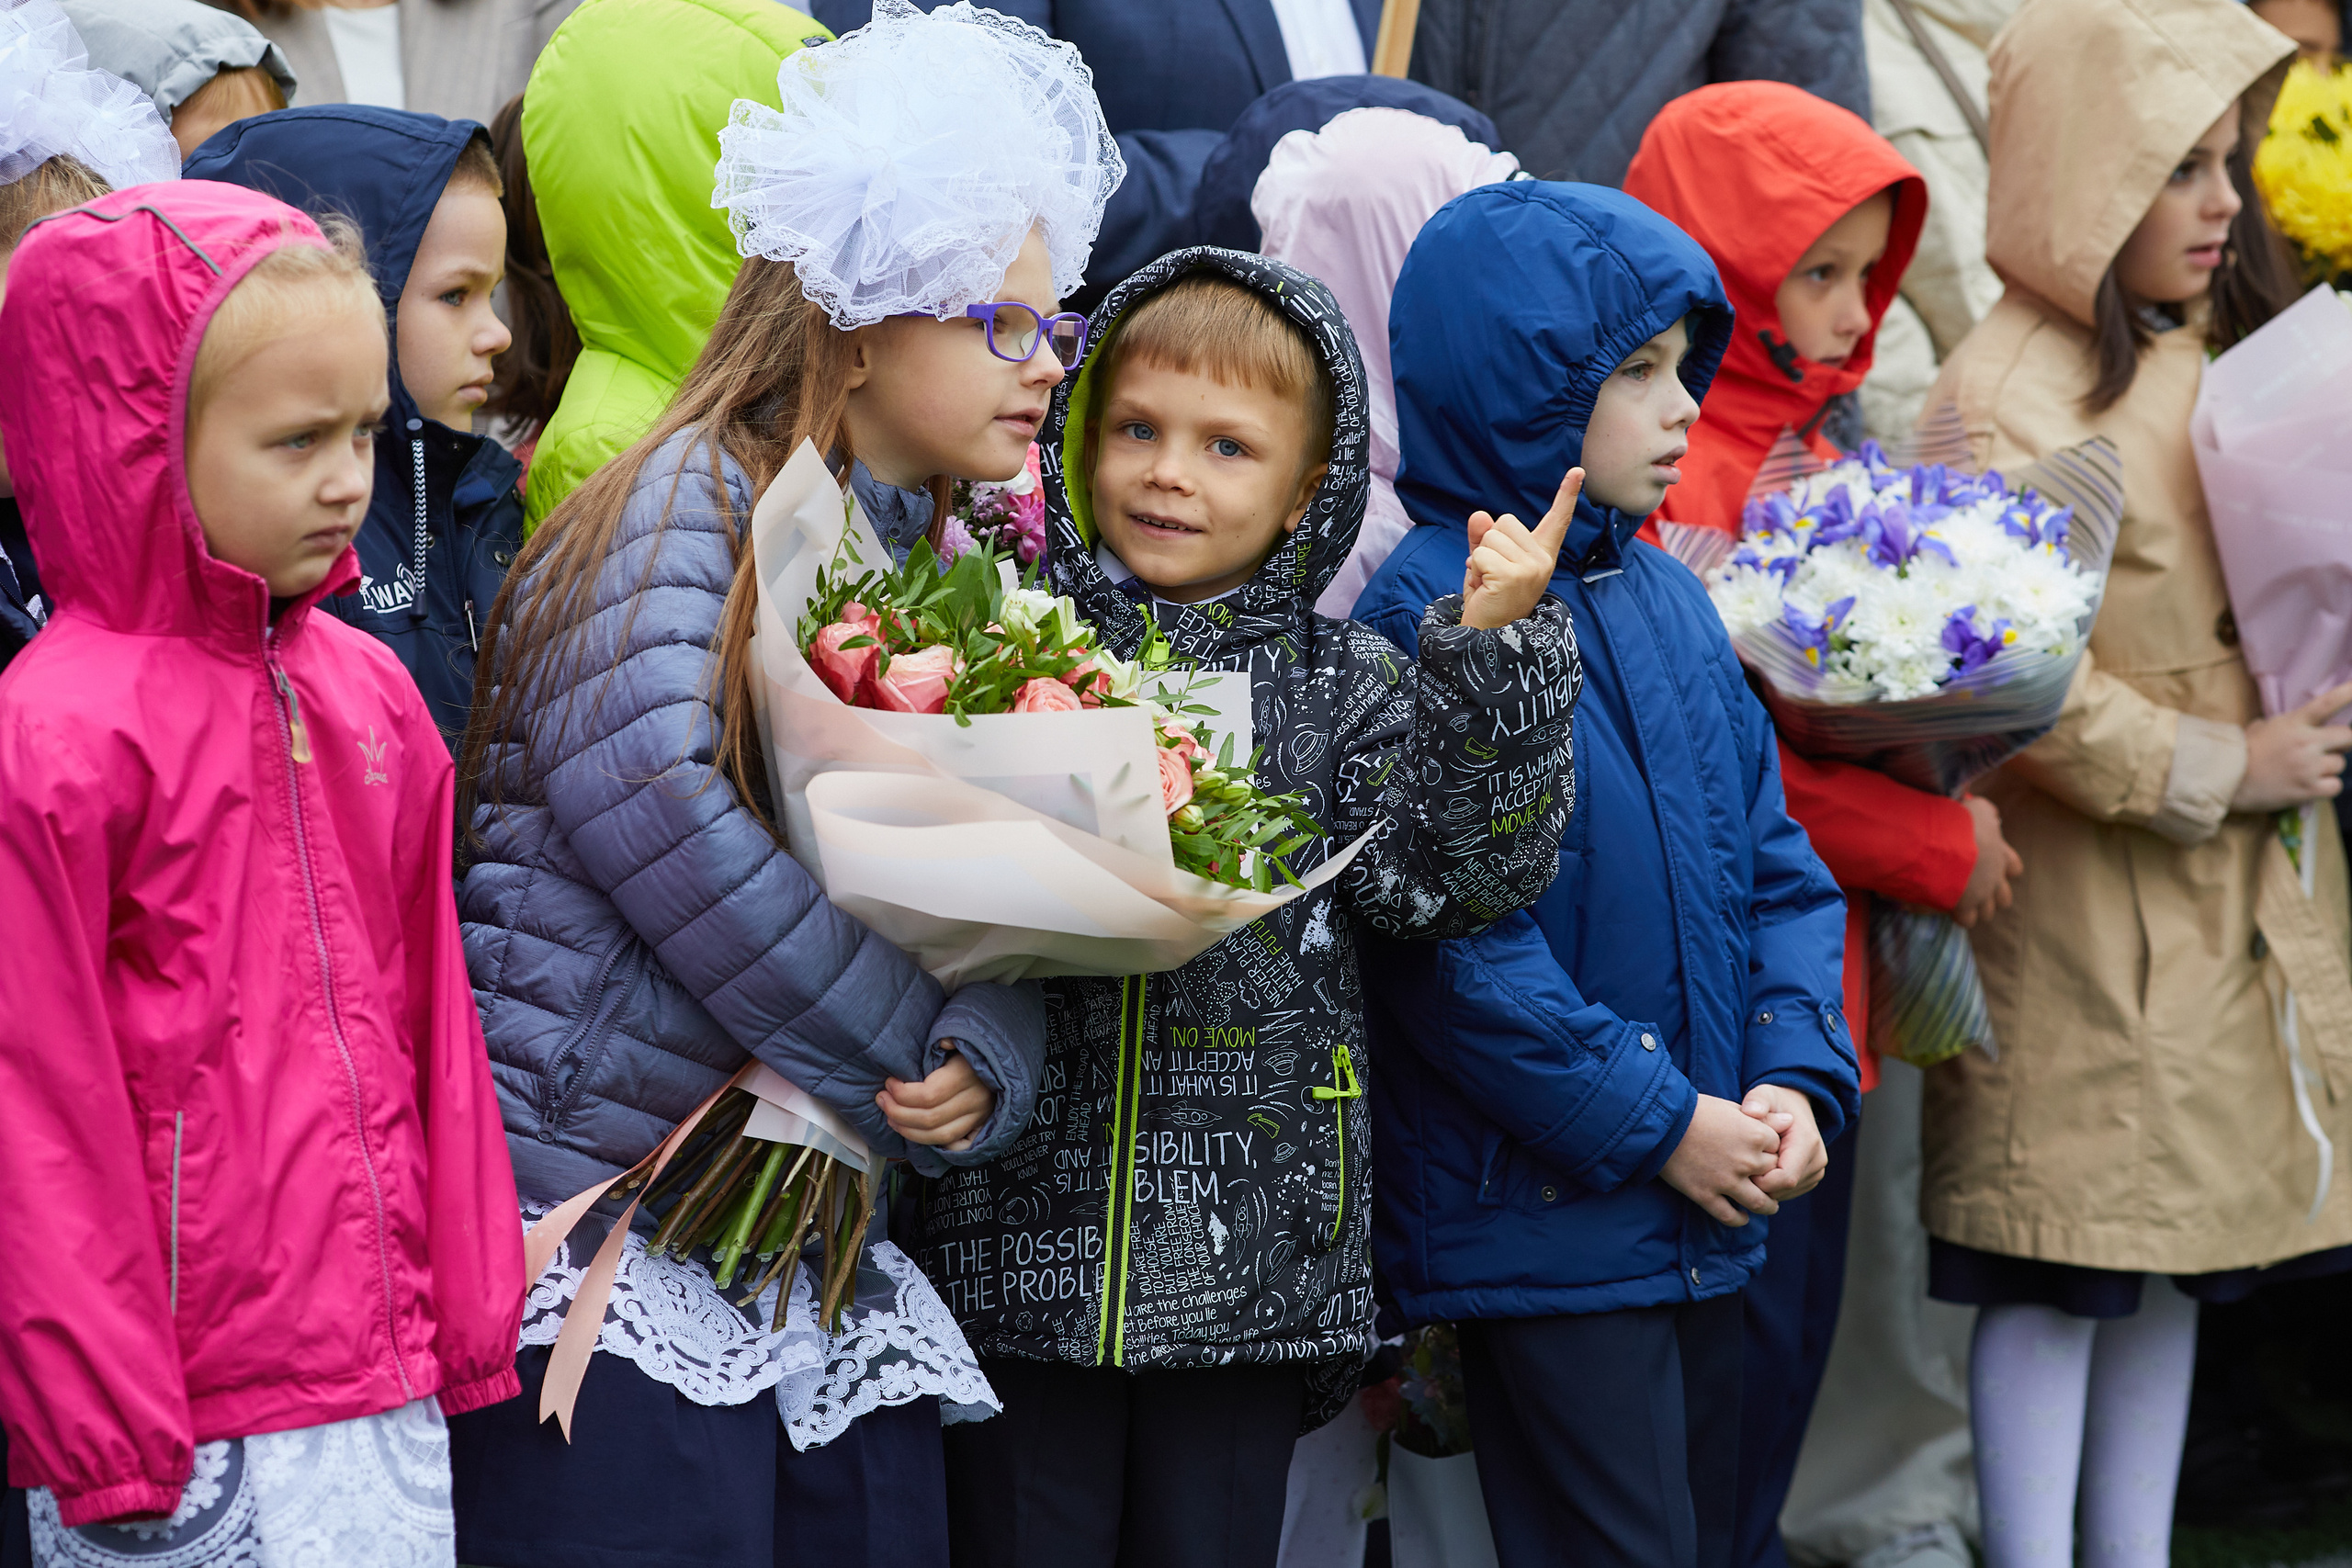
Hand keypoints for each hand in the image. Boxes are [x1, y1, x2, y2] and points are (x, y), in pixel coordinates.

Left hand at [877, 1042, 994, 1150]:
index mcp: (968, 1074)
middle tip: (882, 1100)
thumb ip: (949, 1039)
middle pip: (930, 1119)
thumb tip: (943, 1042)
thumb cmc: (973, 1047)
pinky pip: (951, 1144)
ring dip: (908, 1130)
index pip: (929, 1095)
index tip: (889, 1083)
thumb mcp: (961, 1037)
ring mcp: (978, 1116)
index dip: (903, 1093)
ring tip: (891, 1117)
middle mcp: (975, 1099)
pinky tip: (912, 1132)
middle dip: (898, 1112)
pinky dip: (929, 1142)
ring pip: (939, 1136)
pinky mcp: (978, 1127)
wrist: (1004, 1062)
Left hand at [1459, 467, 1581, 629]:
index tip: (1578, 471)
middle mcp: (1543, 560)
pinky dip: (1474, 570)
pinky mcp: (1514, 576)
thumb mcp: (1487, 563)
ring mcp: (1532, 568)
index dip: (1567, 495)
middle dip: (1488, 544)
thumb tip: (1479, 515)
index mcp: (1542, 555)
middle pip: (1504, 521)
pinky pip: (1481, 554)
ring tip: (1487, 584)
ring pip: (1490, 536)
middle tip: (1491, 575)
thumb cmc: (1490, 601)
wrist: (1488, 639)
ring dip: (1479, 559)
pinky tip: (1484, 589)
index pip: (1557, 520)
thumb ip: (1484, 538)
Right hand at [1660, 1093, 1781, 1225]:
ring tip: (1767, 1206)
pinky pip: (1730, 1216)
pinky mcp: (1706, 1195)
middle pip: (1772, 1175)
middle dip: (1770, 1176)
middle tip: (1766, 1179)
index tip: (1763, 1152)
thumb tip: (1790, 1122)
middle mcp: (1747, 1161)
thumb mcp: (1732, 1107)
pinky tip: (1741, 1217)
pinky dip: (1739, 1219)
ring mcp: (1727, 1181)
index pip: (1779, 1150)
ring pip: (1759, 1203)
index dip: (1771, 1151)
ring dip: (1767, 1206)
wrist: (1660, 1123)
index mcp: (1756, 1135)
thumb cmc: (1696, 1110)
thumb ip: (1763, 1118)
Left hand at [1743, 1084, 1826, 1200]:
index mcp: (1807, 1142)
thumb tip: (1751, 1112)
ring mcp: (1816, 1171)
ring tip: (1750, 1167)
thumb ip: (1757, 1101)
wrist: (1795, 1106)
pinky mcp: (1811, 1178)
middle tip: (1741, 1169)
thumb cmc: (1775, 1101)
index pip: (1784, 1178)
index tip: (1741, 1168)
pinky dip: (1771, 1187)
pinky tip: (1759, 1171)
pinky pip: (1787, 1193)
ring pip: (1785, 1194)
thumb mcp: (1764, 1094)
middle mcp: (1817, 1160)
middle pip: (1784, 1189)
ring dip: (1765, 1187)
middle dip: (1759, 1185)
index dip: (1760, 1180)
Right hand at [1951, 794, 2021, 928]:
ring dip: (1977, 908)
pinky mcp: (1964, 907)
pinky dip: (1958, 916)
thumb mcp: (1979, 809)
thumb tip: (1991, 815)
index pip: (2014, 868)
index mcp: (2001, 856)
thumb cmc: (1964, 823)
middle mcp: (1995, 879)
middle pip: (2004, 898)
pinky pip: (1966, 920)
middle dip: (1992, 896)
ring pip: (1987, 912)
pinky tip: (1947, 908)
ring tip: (1961, 903)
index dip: (2005, 868)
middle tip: (1977, 889)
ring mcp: (1982, 896)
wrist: (1948, 844)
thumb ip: (1987, 813)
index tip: (1995, 866)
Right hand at [2234, 679, 2351, 812]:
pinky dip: (2326, 787)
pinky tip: (2311, 786)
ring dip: (2328, 768)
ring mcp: (2309, 767)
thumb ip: (2284, 725)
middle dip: (2342, 743)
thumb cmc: (2242, 753)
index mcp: (2294, 723)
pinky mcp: (2308, 789)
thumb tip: (2296, 725)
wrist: (2229, 781)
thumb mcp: (2260, 728)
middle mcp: (2306, 743)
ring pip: (2340, 764)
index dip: (2348, 693)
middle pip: (2347, 737)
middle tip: (2330, 749)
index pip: (2328, 704)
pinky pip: (2335, 786)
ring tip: (2307, 772)